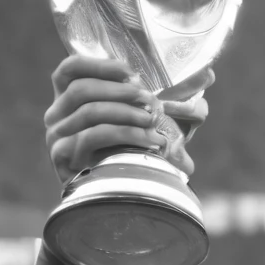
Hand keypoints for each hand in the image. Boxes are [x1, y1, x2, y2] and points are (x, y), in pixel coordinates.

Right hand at [44, 55, 211, 186]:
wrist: (114, 200)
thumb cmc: (128, 153)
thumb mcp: (143, 122)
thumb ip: (166, 98)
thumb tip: (209, 74)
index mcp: (68, 100)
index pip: (69, 70)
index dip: (98, 65)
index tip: (130, 72)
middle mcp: (56, 116)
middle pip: (82, 89)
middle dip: (120, 91)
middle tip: (149, 99)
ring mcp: (56, 137)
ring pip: (90, 112)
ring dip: (126, 113)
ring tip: (152, 121)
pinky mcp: (61, 157)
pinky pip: (93, 136)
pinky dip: (125, 135)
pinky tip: (149, 141)